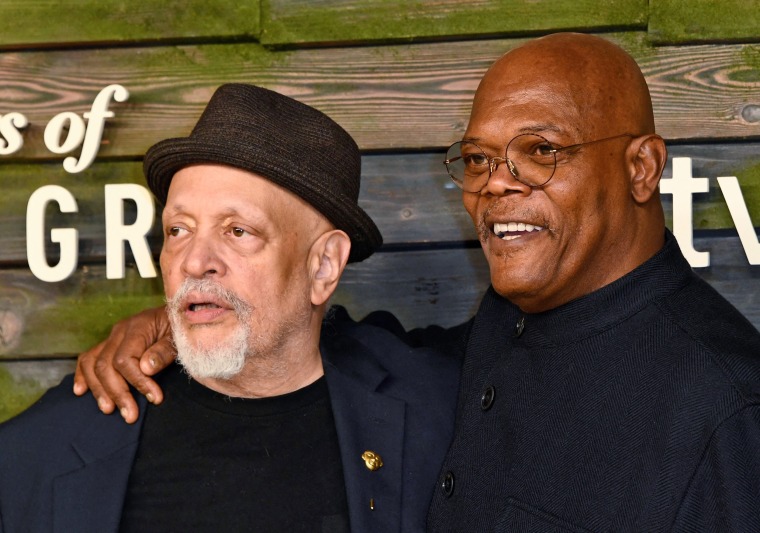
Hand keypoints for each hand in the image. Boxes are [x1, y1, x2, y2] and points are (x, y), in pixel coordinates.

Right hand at [73, 306, 175, 422]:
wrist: (182, 315)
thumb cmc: (183, 328)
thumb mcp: (180, 338)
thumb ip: (164, 351)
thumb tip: (145, 368)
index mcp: (138, 327)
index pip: (124, 360)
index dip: (137, 382)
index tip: (154, 398)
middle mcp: (120, 331)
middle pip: (105, 365)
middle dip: (116, 392)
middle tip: (131, 415)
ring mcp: (113, 337)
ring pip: (92, 363)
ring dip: (98, 389)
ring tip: (109, 409)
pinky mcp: (111, 344)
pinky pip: (88, 358)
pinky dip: (82, 375)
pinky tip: (81, 391)